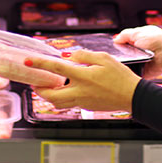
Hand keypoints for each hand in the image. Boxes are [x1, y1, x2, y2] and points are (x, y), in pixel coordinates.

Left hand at [25, 50, 141, 112]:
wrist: (133, 96)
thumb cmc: (121, 77)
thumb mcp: (104, 58)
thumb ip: (84, 55)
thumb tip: (68, 56)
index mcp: (83, 76)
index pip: (56, 68)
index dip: (40, 64)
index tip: (28, 61)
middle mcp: (80, 91)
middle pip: (50, 95)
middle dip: (38, 89)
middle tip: (35, 82)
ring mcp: (82, 101)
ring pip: (57, 103)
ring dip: (48, 95)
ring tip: (47, 86)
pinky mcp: (86, 107)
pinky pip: (68, 104)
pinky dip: (61, 98)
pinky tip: (64, 89)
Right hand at [113, 25, 161, 79]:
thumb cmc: (158, 41)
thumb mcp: (138, 33)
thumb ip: (124, 35)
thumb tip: (115, 39)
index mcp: (140, 39)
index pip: (125, 42)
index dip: (117, 45)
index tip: (109, 48)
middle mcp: (141, 50)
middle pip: (124, 54)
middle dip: (119, 56)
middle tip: (113, 57)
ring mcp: (142, 62)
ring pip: (127, 64)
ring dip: (123, 64)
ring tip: (117, 64)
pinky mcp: (144, 72)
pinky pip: (133, 73)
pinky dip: (129, 73)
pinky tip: (123, 71)